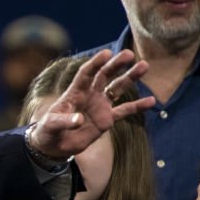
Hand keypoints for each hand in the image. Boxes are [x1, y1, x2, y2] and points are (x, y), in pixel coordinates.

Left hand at [29, 49, 153, 159]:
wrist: (53, 146)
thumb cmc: (47, 131)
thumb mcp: (50, 125)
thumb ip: (63, 121)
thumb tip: (80, 120)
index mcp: (74, 92)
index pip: (86, 74)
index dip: (95, 63)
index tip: (107, 53)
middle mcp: (89, 95)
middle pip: (105, 75)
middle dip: (116, 64)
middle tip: (130, 54)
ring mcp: (99, 106)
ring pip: (117, 88)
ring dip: (130, 78)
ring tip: (144, 66)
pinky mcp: (107, 120)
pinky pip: (124, 111)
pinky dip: (137, 106)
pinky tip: (151, 101)